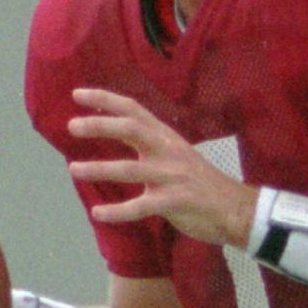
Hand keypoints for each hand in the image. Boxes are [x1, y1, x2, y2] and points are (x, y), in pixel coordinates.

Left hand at [67, 88, 256, 246]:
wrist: (235, 208)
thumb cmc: (199, 181)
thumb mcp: (176, 154)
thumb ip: (150, 144)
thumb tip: (118, 130)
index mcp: (166, 137)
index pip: (134, 110)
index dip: (106, 100)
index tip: (78, 94)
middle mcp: (168, 151)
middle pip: (131, 130)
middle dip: (101, 125)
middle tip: (72, 125)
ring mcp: (172, 176)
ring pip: (131, 169)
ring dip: (99, 169)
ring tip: (73, 169)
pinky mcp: (175, 202)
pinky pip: (141, 207)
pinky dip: (118, 211)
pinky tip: (98, 213)